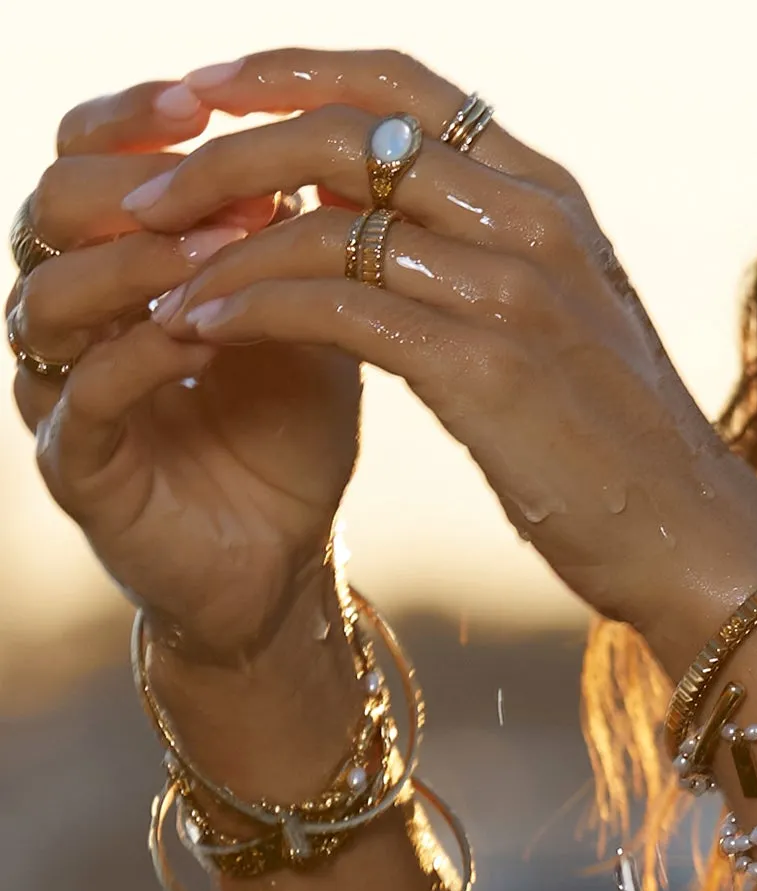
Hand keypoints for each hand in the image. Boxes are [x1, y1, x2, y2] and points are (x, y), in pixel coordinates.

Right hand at [10, 80, 360, 661]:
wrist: (284, 553)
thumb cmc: (290, 432)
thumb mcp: (311, 324)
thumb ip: (305, 249)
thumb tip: (339, 148)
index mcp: (117, 262)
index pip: (87, 158)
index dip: (131, 121)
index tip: (202, 102)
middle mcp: (72, 314)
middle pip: (51, 207)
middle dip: (139, 185)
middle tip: (227, 187)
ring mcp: (59, 387)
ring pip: (49, 293)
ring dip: (135, 263)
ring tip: (217, 253)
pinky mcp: (75, 461)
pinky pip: (80, 390)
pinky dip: (138, 354)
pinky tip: (199, 336)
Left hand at [129, 48, 756, 669]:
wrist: (696, 539)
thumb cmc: (624, 449)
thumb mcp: (564, 326)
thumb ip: (485, 257)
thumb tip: (373, 213)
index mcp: (552, 197)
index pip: (404, 83)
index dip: (294, 70)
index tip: (211, 91)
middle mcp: (535, 218)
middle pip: (347, 128)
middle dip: (227, 147)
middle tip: (151, 192)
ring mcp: (515, 288)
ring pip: (326, 216)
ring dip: (221, 242)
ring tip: (156, 276)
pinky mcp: (487, 368)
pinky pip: (335, 306)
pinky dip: (251, 310)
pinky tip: (202, 331)